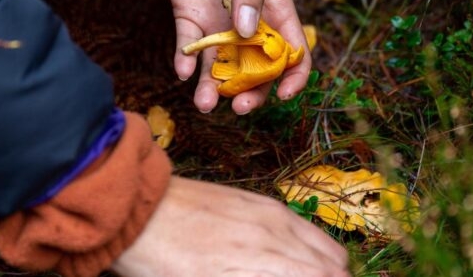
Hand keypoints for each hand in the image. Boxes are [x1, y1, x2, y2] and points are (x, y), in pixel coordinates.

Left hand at [110, 177, 349, 276]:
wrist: (138, 207)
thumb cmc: (158, 263)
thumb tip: (280, 275)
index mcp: (261, 266)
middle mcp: (275, 237)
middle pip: (335, 266)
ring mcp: (271, 215)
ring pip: (326, 247)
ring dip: (326, 268)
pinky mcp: (261, 202)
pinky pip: (304, 227)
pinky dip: (311, 248)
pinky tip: (292, 261)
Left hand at [163, 0, 310, 114]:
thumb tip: (247, 33)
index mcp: (274, 6)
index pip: (292, 50)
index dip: (293, 76)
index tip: (285, 95)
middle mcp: (248, 21)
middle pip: (255, 68)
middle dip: (250, 91)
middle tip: (239, 107)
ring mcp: (217, 21)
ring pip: (220, 64)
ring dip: (214, 87)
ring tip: (204, 103)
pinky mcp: (188, 16)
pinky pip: (189, 47)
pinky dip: (185, 62)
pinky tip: (182, 73)